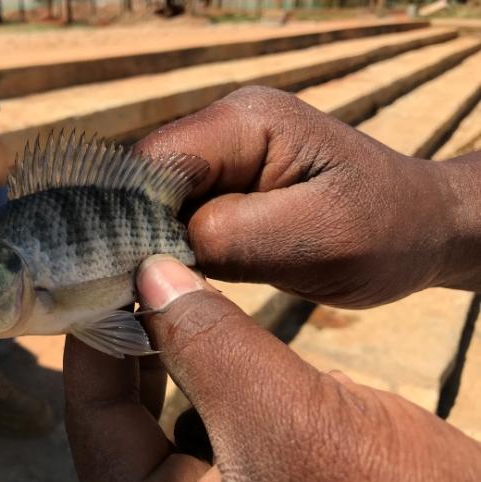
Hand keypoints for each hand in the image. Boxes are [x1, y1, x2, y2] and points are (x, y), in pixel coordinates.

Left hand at [64, 255, 480, 481]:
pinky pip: (215, 429)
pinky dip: (214, 380)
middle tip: (138, 278)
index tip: (107, 275)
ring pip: (169, 421)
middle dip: (132, 349)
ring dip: (171, 359)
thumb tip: (149, 276)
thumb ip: (211, 346)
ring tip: (171, 296)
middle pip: (125, 424)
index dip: (95, 344)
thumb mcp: (290, 422)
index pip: (96, 424)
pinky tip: (220, 341)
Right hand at [135, 86, 480, 307]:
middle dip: (141, 234)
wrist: (422, 230)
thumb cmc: (386, 232)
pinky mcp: (228, 187)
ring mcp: (226, 157)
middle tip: (139, 292)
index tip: (128, 274)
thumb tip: (153, 253)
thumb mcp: (317, 238)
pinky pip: (181, 217)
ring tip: (159, 290)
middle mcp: (226, 128)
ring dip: (157, 245)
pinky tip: (179, 281)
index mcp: (247, 122)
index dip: (131, 215)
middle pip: (148, 180)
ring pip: (159, 202)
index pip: (155, 161)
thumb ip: (231, 236)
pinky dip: (175, 251)